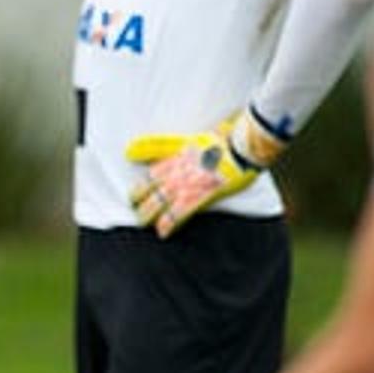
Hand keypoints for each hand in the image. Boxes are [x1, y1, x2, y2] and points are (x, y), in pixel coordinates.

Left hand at [125, 108, 287, 236]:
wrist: (241, 148)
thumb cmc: (220, 142)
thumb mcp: (189, 140)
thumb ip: (162, 145)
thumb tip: (133, 149)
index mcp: (175, 158)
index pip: (150, 174)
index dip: (141, 186)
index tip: (135, 194)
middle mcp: (177, 172)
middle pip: (150, 189)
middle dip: (139, 201)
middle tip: (135, 211)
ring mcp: (187, 184)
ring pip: (160, 202)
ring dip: (149, 214)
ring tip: (143, 223)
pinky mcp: (200, 196)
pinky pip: (179, 213)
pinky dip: (169, 223)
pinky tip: (162, 232)